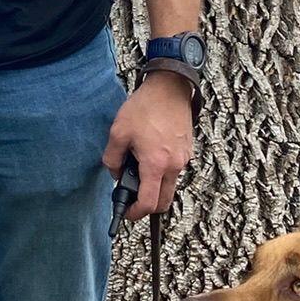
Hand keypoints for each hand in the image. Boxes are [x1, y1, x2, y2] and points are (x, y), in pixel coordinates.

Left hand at [103, 69, 194, 218]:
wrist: (169, 87)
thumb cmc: (145, 107)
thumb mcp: (118, 132)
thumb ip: (112, 158)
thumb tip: (115, 173)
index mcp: (156, 164)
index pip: (149, 203)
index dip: (135, 213)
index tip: (127, 212)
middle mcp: (173, 166)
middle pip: (163, 201)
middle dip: (147, 205)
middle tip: (131, 195)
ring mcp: (183, 159)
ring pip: (169, 185)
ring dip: (154, 186)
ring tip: (137, 167)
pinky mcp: (186, 151)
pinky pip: (174, 170)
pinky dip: (162, 171)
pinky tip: (149, 154)